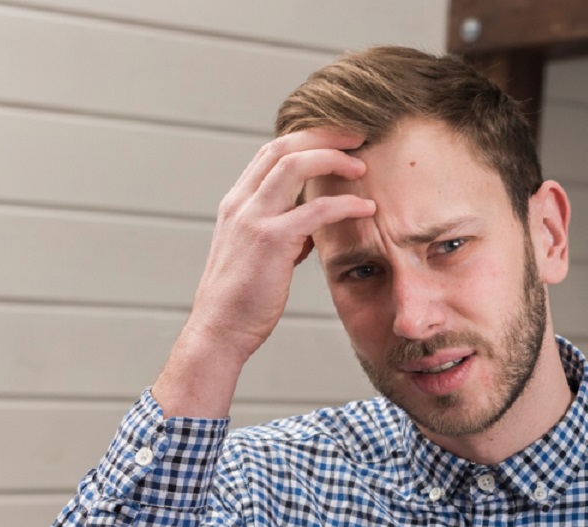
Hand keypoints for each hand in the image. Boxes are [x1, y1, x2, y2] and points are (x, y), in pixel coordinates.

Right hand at [155, 128, 376, 415]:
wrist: (220, 329)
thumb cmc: (243, 299)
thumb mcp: (259, 256)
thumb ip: (283, 234)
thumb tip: (311, 229)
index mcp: (237, 203)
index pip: (271, 152)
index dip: (307, 139)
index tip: (338, 140)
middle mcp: (241, 203)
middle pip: (283, 146)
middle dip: (323, 135)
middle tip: (357, 136)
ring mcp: (253, 218)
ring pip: (295, 165)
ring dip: (333, 159)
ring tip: (363, 165)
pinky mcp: (271, 241)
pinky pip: (315, 211)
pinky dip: (345, 204)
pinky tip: (367, 208)